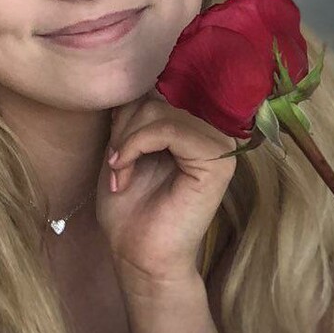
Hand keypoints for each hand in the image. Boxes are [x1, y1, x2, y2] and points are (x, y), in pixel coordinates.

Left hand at [98, 88, 237, 293]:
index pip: (159, 86)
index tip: (114, 143)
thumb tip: (129, 78)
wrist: (137, 254)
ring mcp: (219, 145)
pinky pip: (170, 129)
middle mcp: (212, 129)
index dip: (128, 108)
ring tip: (119, 170)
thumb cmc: (130, 206)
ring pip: (161, 110)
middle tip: (115, 161)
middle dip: (124, 125)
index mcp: (193, 124)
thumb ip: (134, 113)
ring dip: (126, 139)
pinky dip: (135, 145)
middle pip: (158, 94)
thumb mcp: (123, 146)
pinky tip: (123, 170)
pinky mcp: (217, 162)